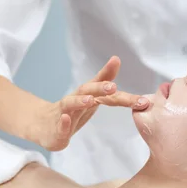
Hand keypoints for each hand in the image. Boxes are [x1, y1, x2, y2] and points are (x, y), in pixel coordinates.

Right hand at [31, 56, 148, 150]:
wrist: (43, 125)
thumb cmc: (73, 111)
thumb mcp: (91, 96)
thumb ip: (104, 80)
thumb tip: (117, 58)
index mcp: (89, 96)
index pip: (109, 94)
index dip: (126, 97)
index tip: (143, 101)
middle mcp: (76, 100)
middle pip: (88, 90)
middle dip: (100, 87)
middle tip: (114, 87)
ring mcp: (64, 113)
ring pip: (70, 104)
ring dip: (80, 101)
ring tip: (90, 100)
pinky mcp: (57, 129)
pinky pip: (60, 125)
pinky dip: (63, 122)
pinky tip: (66, 118)